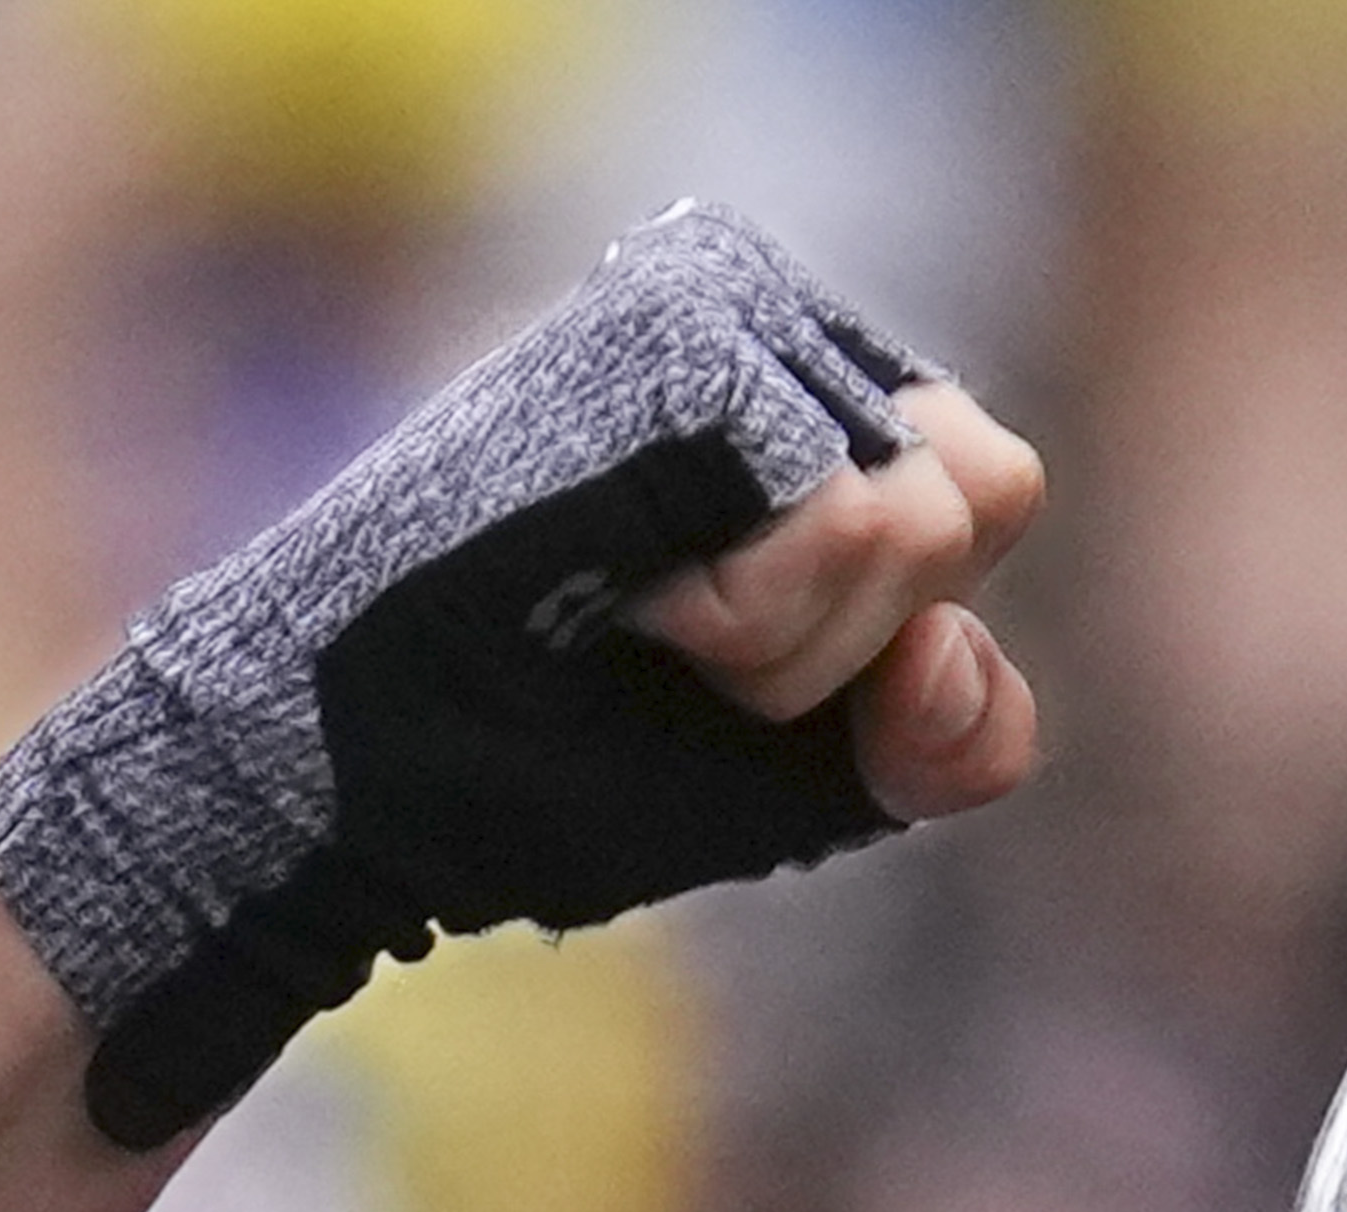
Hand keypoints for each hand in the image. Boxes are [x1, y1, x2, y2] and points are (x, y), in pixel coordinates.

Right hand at [0, 203, 1048, 1142]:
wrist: (357, 782)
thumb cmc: (553, 765)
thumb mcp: (812, 772)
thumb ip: (955, 730)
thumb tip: (951, 646)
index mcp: (794, 372)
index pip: (989, 502)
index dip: (888, 646)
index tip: (721, 661)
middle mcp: (756, 299)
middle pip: (985, 497)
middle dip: (845, 640)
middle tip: (673, 644)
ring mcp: (714, 294)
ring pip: (923, 510)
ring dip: (788, 638)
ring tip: (634, 617)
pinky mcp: (676, 328)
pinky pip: (847, 514)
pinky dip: (749, 615)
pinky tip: (617, 596)